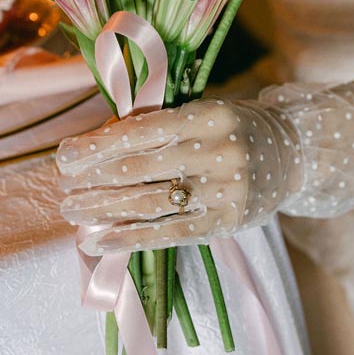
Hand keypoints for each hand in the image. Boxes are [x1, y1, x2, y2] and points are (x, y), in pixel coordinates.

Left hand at [57, 83, 353, 255]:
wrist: (290, 154)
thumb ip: (153, 124)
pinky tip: (99, 242)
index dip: (99, 146)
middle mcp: (220, 152)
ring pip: (151, 204)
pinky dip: (128, 239)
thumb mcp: (198, 112)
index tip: (65, 157)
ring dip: (103, 210)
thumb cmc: (229, 128)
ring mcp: (226, 191)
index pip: (143, 131)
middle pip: (142, 170)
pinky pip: (169, 235)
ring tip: (72, 212)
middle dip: (94, 180)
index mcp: (210, 114)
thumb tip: (91, 145)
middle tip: (63, 189)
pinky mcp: (226, 224)